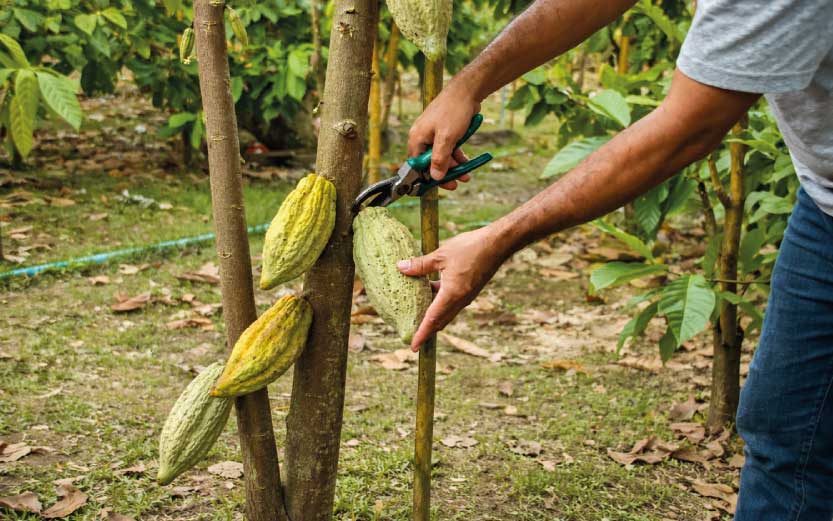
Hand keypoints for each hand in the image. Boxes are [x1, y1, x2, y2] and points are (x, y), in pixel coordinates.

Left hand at [397, 225, 510, 350]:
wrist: (497, 244)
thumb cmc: (470, 248)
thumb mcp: (441, 255)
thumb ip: (420, 265)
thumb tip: (400, 267)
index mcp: (452, 294)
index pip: (432, 319)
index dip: (422, 333)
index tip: (414, 347)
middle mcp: (461, 300)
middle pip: (440, 321)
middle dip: (427, 330)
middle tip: (413, 337)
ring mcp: (467, 296)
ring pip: (447, 312)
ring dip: (433, 316)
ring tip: (417, 313)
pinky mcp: (470, 290)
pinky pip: (452, 303)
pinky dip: (440, 304)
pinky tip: (431, 290)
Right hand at [408, 83, 480, 189]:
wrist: (467, 91)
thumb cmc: (453, 111)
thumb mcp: (447, 138)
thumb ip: (439, 158)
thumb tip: (434, 177)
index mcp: (417, 138)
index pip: (417, 165)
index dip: (427, 177)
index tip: (439, 186)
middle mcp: (423, 137)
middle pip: (430, 162)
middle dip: (444, 173)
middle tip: (456, 183)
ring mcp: (434, 134)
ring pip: (442, 157)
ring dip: (453, 167)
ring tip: (466, 175)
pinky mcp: (445, 132)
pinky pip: (449, 149)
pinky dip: (457, 156)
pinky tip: (467, 163)